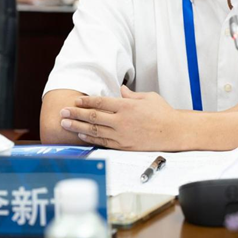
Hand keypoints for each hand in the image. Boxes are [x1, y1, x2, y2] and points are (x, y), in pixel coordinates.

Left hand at [58, 86, 182, 150]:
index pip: (101, 102)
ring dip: (78, 126)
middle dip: (75, 113)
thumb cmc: (163, 113)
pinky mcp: (124, 146)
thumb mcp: (148, 97)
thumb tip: (121, 91)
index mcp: (127, 106)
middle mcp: (121, 121)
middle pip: (93, 116)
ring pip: (94, 130)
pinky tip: (81, 134)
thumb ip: (131, 95)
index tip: (75, 100)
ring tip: (65, 123)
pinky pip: (103, 141)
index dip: (86, 101)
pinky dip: (90, 138)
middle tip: (63, 111)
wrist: (174, 132)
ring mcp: (122, 135)